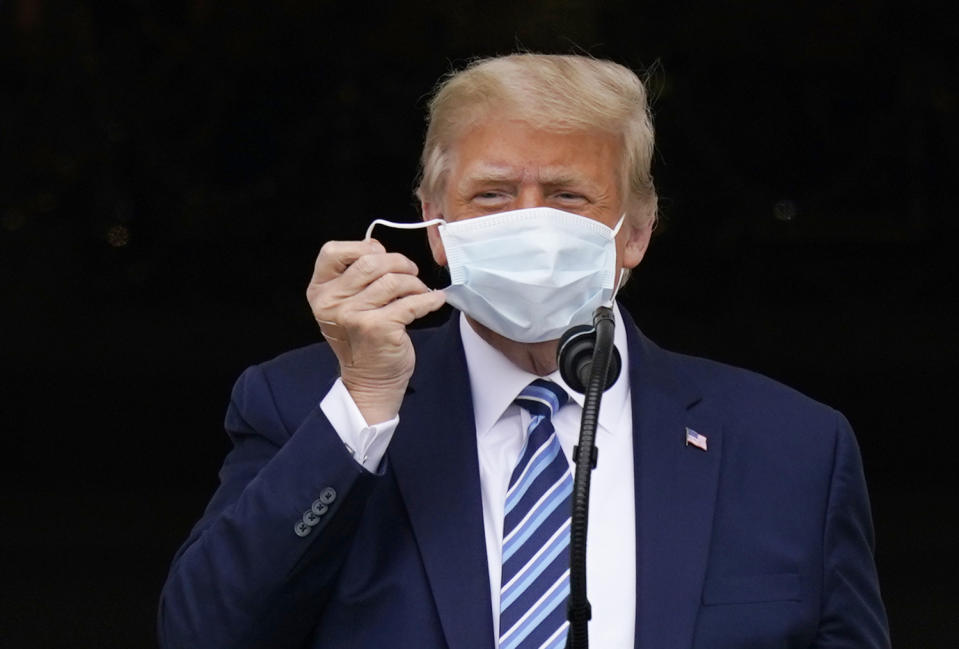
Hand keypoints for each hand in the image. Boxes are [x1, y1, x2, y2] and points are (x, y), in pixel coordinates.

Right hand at [306, 238, 445, 423]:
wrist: (370, 381)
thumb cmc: (363, 339)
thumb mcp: (346, 305)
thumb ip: (354, 277)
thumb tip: (377, 246)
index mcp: (320, 291)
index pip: (333, 251)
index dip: (362, 247)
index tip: (381, 255)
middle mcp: (332, 302)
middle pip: (371, 261)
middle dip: (399, 263)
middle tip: (411, 273)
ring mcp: (353, 315)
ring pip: (393, 280)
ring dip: (415, 283)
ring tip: (420, 292)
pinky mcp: (378, 328)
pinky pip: (411, 302)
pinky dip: (429, 299)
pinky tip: (434, 300)